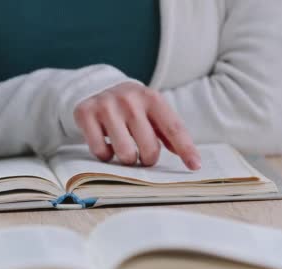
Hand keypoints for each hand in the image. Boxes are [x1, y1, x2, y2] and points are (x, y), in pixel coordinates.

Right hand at [73, 82, 200, 169]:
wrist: (97, 88)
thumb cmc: (132, 108)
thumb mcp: (152, 112)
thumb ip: (169, 133)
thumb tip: (191, 159)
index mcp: (152, 98)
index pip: (173, 128)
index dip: (186, 149)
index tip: (195, 166)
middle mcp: (130, 98)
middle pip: (149, 148)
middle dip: (148, 160)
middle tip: (142, 156)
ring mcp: (107, 105)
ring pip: (125, 154)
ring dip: (127, 159)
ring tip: (124, 149)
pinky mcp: (86, 113)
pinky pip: (100, 152)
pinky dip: (105, 155)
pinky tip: (106, 144)